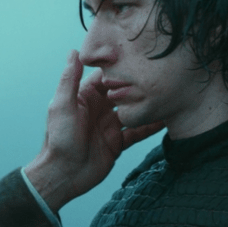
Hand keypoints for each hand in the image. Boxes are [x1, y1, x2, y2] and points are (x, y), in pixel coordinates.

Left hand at [25, 50, 163, 212]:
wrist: (63, 175)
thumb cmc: (59, 139)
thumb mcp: (62, 106)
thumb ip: (70, 80)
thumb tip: (74, 51)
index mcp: (85, 97)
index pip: (106, 77)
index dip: (121, 69)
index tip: (139, 58)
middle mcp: (99, 109)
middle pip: (123, 92)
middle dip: (139, 85)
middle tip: (160, 75)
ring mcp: (109, 126)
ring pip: (133, 111)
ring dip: (148, 104)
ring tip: (168, 94)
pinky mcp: (117, 142)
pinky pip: (137, 132)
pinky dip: (151, 126)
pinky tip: (166, 119)